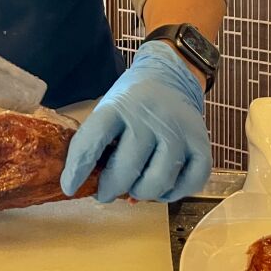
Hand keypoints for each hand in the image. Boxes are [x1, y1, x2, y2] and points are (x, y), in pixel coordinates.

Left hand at [61, 40, 210, 202]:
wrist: (171, 76)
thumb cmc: (133, 101)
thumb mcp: (109, 108)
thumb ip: (99, 143)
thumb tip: (87, 186)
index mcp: (119, 106)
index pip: (92, 141)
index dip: (78, 169)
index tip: (69, 187)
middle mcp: (149, 116)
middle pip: (127, 169)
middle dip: (110, 189)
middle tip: (105, 192)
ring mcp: (178, 130)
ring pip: (158, 182)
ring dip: (141, 193)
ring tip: (135, 188)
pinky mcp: (201, 143)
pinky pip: (190, 183)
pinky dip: (173, 194)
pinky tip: (162, 187)